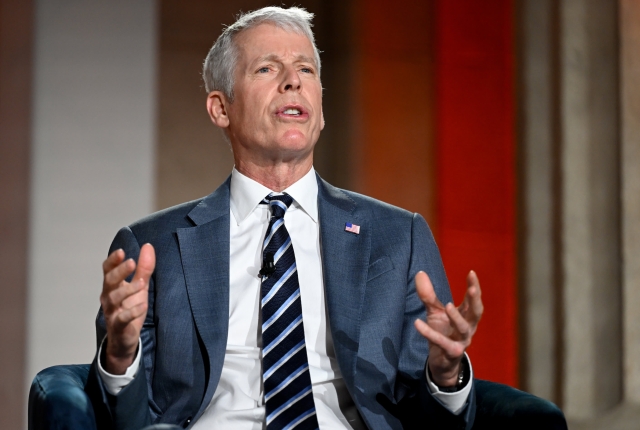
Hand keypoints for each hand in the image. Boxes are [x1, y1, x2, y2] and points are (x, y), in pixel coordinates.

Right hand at [100, 244, 154, 374]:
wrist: (125, 337)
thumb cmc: (130, 307)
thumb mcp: (140, 286)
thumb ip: (144, 268)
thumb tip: (148, 246)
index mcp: (112, 285)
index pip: (108, 270)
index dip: (112, 261)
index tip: (121, 251)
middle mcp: (108, 297)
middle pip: (109, 281)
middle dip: (119, 271)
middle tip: (132, 262)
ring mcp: (112, 311)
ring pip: (114, 299)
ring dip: (128, 290)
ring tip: (141, 283)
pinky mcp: (118, 325)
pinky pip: (122, 318)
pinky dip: (132, 311)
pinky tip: (143, 305)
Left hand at [413, 270, 482, 386]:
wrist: (441, 361)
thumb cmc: (443, 332)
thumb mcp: (435, 312)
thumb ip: (428, 295)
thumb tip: (420, 273)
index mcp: (467, 316)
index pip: (473, 299)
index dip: (474, 286)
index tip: (471, 272)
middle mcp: (468, 327)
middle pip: (476, 313)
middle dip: (475, 300)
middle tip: (473, 289)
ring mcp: (462, 341)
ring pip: (463, 329)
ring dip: (457, 317)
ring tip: (449, 306)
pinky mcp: (451, 352)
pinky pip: (442, 342)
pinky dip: (429, 333)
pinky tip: (418, 323)